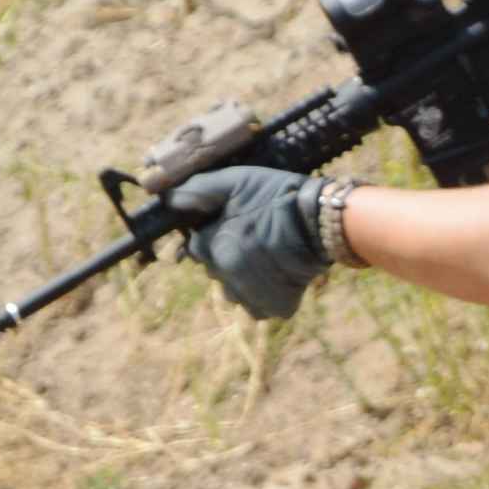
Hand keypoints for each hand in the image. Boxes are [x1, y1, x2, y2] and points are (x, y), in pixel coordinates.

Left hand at [191, 166, 335, 321]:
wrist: (324, 221)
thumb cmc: (278, 196)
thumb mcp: (237, 181)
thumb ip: (198, 190)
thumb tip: (165, 198)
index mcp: (216, 249)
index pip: (197, 249)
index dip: (211, 235)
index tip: (230, 226)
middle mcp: (230, 279)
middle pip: (216, 272)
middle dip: (227, 257)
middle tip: (253, 238)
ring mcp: (253, 297)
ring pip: (235, 293)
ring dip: (244, 279)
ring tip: (267, 257)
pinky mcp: (277, 307)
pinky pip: (259, 307)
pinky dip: (265, 295)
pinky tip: (279, 273)